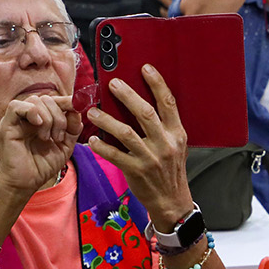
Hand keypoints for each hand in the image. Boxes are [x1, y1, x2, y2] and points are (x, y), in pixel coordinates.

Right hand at [0, 93, 82, 198]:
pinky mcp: (6, 125)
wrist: (26, 182)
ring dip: (48, 118)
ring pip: (35, 100)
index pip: (55, 100)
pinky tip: (38, 126)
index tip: (78, 108)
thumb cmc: (42, 165)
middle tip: (58, 137)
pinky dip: (31, 112)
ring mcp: (17, 120)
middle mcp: (29, 117)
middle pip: (47, 99)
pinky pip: (16, 106)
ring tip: (48, 138)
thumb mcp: (65, 146)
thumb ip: (73, 129)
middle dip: (59, 116)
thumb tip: (77, 111)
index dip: (67, 101)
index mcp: (42, 119)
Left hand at [85, 65, 192, 227]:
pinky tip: (92, 140)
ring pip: (125, 132)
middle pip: (145, 113)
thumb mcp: (175, 146)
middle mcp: (165, 143)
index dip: (157, 84)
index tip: (145, 68)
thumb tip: (142, 104)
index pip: (168, 103)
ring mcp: (150, 157)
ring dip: (106, 120)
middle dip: (127, 95)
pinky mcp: (136, 170)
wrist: (171, 200)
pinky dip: (101, 146)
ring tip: (93, 111)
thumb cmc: (170, 170)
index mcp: (176, 134)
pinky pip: (114, 154)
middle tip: (112, 83)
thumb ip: (163, 127)